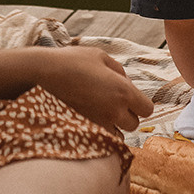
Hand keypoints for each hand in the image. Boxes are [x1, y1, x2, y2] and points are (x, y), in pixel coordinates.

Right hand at [38, 45, 153, 132]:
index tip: (130, 95)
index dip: (141, 102)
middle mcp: (114, 111)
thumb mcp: (101, 56)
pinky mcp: (84, 129)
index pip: (147, 109)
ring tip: (102, 108)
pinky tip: (92, 115)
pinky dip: (101, 131)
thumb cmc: (75, 60)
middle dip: (128, 114)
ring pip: (118, 134)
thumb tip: (125, 81)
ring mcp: (98, 123)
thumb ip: (119, 70)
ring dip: (115, 125)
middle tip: (114, 100)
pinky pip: (101, 137)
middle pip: (134, 125)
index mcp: (123, 91)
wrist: (46, 73)